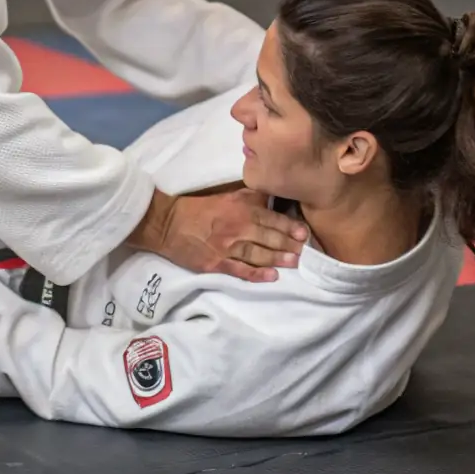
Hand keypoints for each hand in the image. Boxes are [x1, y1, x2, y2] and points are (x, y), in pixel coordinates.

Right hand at [129, 186, 306, 281]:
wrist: (168, 224)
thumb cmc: (198, 209)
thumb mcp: (226, 197)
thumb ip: (249, 198)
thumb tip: (271, 196)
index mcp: (240, 209)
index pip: (271, 218)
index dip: (289, 226)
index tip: (304, 232)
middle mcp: (237, 227)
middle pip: (268, 237)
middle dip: (289, 244)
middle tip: (305, 251)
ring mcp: (227, 247)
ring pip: (258, 254)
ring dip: (278, 258)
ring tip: (295, 262)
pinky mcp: (216, 263)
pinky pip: (240, 270)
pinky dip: (257, 274)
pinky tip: (272, 277)